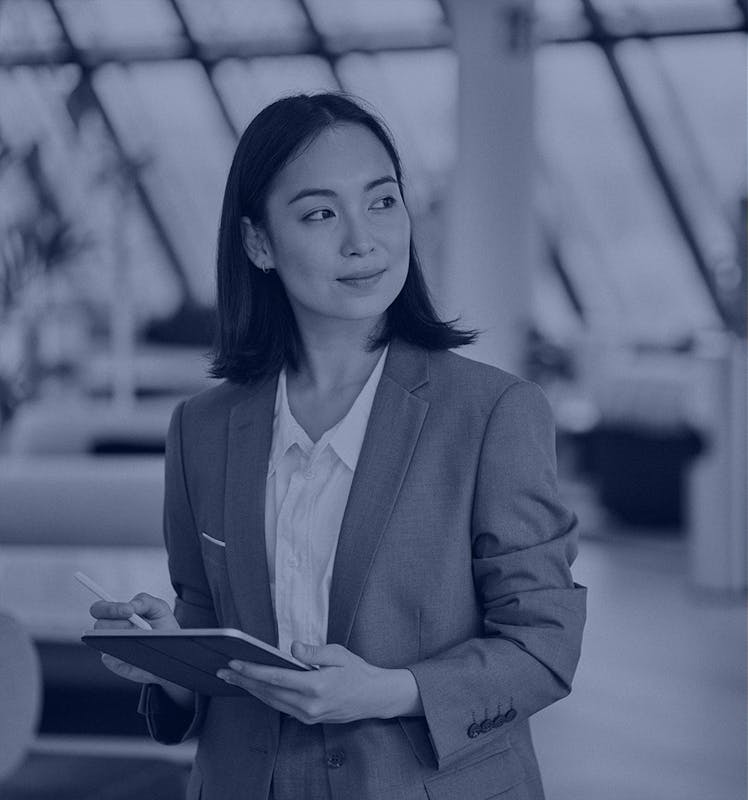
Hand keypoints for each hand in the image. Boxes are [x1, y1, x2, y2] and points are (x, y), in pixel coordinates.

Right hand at [90, 592, 179, 686]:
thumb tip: (130, 607)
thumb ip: (144, 601)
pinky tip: (137, 656)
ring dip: (121, 641)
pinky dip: (124, 660)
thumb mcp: (158, 607)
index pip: (99, 609)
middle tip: (134, 626)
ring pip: (104, 645)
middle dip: (116, 624)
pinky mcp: (117, 666)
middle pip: (99, 627)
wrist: (171, 648)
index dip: (110, 609)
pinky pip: (114, 664)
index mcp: (116, 614)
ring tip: (139, 640)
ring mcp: (111, 649)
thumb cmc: (162, 625)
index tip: (128, 611)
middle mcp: (109, 632)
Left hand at [216, 641, 418, 724]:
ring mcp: (308, 715)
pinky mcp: (308, 719)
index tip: (235, 663)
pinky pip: (281, 707)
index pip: (276, 678)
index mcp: (316, 686)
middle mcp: (309, 705)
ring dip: (251, 690)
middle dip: (244, 681)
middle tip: (223, 671)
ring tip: (233, 678)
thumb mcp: (338, 654)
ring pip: (272, 701)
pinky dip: (265, 696)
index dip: (253, 671)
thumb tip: (291, 647)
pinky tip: (255, 687)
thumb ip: (314, 652)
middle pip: (268, 692)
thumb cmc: (356, 671)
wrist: (373, 697)